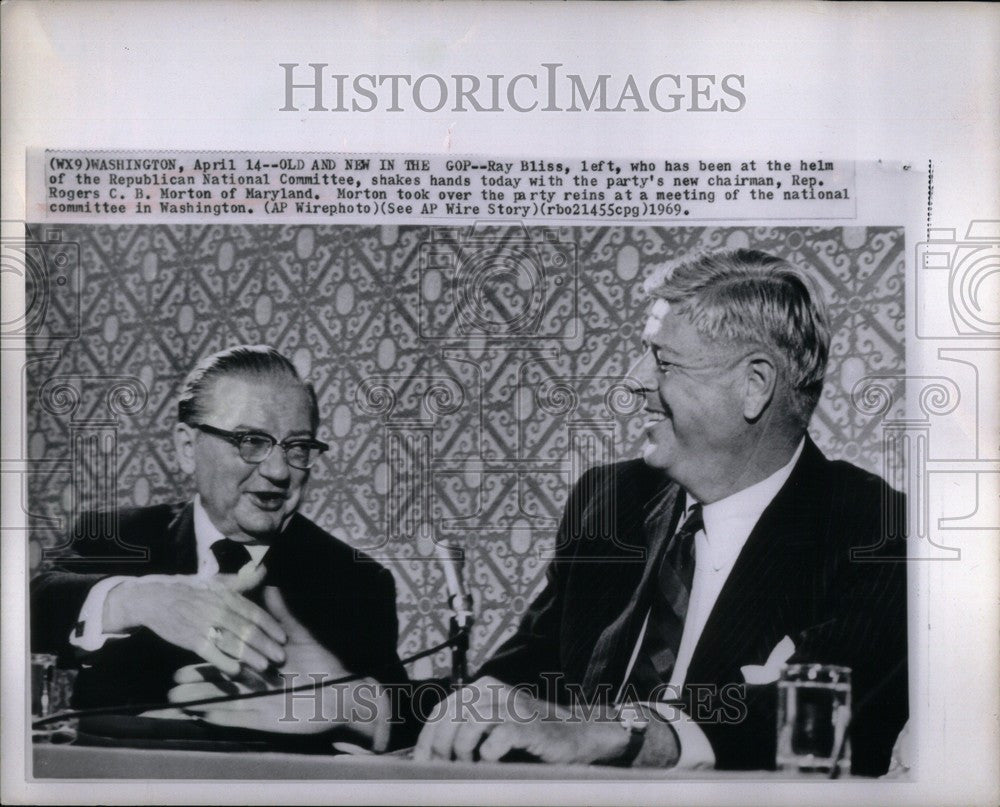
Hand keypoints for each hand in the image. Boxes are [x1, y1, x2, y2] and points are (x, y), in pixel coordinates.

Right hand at [104, 564, 286, 675]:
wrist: (154, 599)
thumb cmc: (189, 591)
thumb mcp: (216, 583)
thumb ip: (241, 582)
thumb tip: (263, 570)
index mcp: (226, 596)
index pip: (254, 612)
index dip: (270, 625)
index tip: (283, 637)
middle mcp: (218, 610)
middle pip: (247, 629)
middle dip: (266, 644)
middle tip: (281, 657)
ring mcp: (204, 626)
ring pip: (232, 643)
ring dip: (250, 656)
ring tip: (265, 666)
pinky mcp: (191, 640)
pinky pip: (211, 654)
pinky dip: (224, 662)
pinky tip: (237, 671)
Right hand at [168, 587, 390, 747]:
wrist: (342, 693)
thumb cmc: (323, 665)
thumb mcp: (299, 637)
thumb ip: (281, 615)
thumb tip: (270, 586)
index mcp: (262, 668)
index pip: (230, 660)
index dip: (209, 658)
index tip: (188, 652)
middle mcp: (256, 687)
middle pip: (220, 685)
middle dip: (196, 684)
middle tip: (171, 684)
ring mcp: (259, 705)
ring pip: (223, 702)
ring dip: (200, 701)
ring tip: (175, 701)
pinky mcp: (267, 721)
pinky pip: (239, 720)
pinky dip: (221, 717)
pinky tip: (202, 716)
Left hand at [414, 676, 622, 763]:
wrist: (576, 736)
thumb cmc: (530, 736)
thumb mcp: (493, 726)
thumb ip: (466, 730)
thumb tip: (429, 754)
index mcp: (482, 688)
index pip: (441, 711)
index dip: (427, 739)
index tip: (422, 764)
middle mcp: (495, 691)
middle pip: (450, 715)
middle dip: (440, 747)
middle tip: (444, 769)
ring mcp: (513, 706)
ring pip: (470, 722)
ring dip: (463, 750)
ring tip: (470, 766)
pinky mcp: (529, 724)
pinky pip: (499, 735)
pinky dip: (489, 752)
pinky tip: (490, 761)